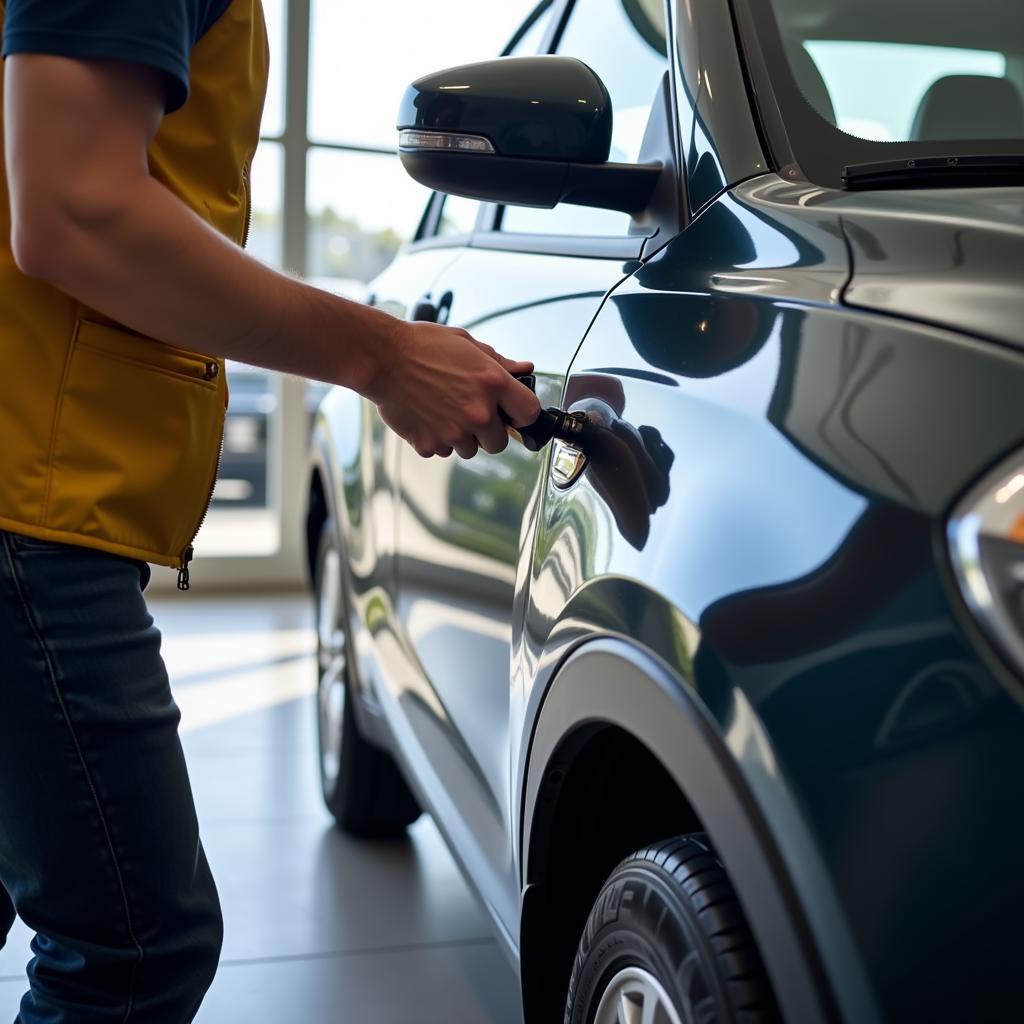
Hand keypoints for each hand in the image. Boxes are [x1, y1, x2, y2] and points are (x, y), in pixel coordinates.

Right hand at [368, 319, 540, 458]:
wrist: (382, 358)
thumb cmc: (423, 346)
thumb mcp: (467, 344)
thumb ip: (500, 362)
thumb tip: (524, 370)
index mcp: (493, 383)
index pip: (530, 414)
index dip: (523, 414)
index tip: (514, 413)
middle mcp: (478, 412)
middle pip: (500, 442)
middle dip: (489, 431)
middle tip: (471, 412)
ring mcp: (454, 432)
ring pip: (470, 449)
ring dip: (463, 436)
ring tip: (444, 410)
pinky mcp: (430, 444)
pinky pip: (444, 451)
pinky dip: (438, 439)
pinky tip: (427, 416)